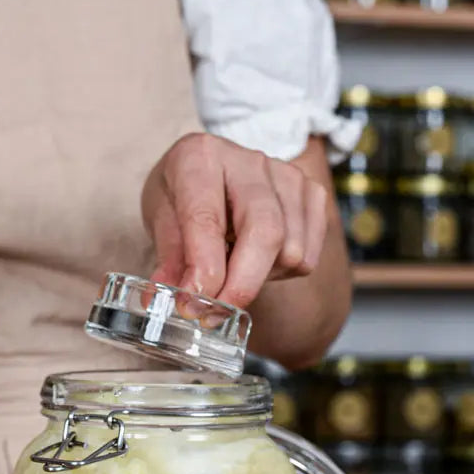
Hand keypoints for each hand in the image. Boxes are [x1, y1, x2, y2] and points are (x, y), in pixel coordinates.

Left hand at [141, 133, 328, 308]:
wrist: (212, 168)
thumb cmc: (181, 193)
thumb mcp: (161, 217)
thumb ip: (169, 258)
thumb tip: (169, 300)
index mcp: (199, 158)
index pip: (207, 220)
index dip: (203, 270)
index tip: (193, 305)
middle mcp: (249, 161)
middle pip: (265, 233)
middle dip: (241, 285)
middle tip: (214, 315)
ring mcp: (287, 175)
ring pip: (290, 251)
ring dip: (259, 279)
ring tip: (230, 268)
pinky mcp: (312, 194)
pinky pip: (306, 257)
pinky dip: (280, 272)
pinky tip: (255, 259)